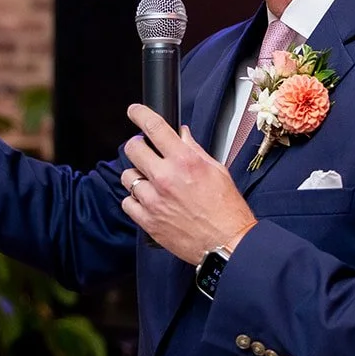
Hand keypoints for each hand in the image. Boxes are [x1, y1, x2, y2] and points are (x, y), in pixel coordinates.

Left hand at [120, 103, 255, 264]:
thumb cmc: (227, 210)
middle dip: (136, 146)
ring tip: (151, 182)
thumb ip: (194, 150)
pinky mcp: (148, 221)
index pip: (154, 127)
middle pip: (132, 149)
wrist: (227, 244)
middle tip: (145, 152)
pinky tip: (149, 201)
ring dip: (136, 175)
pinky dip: (135, 200)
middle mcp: (165, 178)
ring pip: (127, 176)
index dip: (140, 114)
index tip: (134, 111)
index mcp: (185, 161)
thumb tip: (182, 135)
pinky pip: (127, 202)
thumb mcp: (217, 171)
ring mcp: (154, 200)